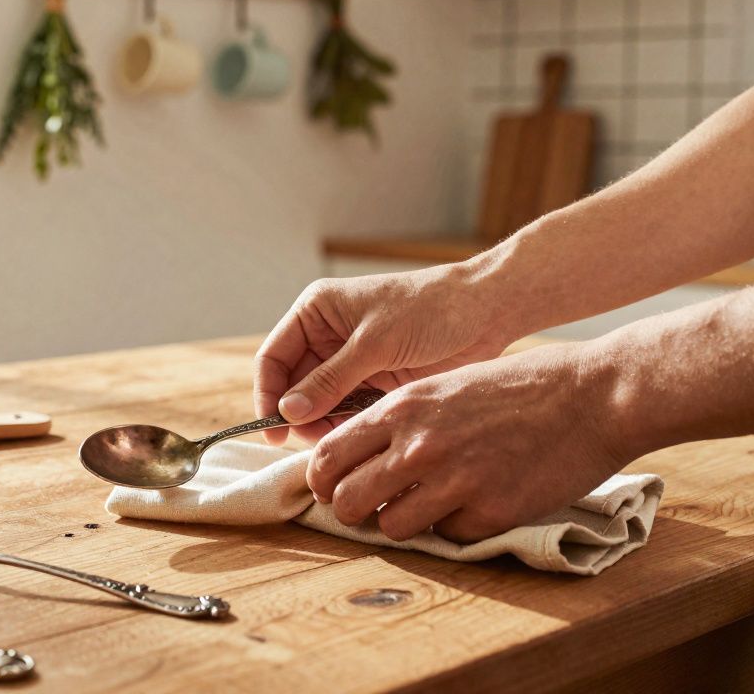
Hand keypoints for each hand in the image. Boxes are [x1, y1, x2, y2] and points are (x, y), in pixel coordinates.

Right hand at [254, 267, 513, 446]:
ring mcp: (350, 361)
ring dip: (323, 423)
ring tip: (339, 442)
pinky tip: (357, 436)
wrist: (486, 311)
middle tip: (313, 444)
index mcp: (316, 312)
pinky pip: (347, 409)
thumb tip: (288, 412)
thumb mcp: (374, 344)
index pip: (274, 357)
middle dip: (299, 415)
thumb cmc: (429, 310)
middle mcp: (326, 336)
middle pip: (293, 385)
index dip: (268, 394)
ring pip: (319, 402)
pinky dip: (347, 425)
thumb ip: (330, 380)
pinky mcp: (374, 381)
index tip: (273, 431)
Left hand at [305, 342, 632, 542]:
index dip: (324, 479)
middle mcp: (418, 445)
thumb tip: (365, 451)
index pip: (329, 456)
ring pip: (390, 527)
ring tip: (426, 508)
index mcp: (402, 408)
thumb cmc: (523, 385)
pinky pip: (447, 536)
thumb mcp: (448, 384)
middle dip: (352, 510)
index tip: (332, 487)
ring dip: (402, 523)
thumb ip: (403, 417)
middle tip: (370, 509)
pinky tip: (476, 504)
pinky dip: (455, 528)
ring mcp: (453, 481)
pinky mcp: (490, 512)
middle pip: (347, 500)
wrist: (593, 395)